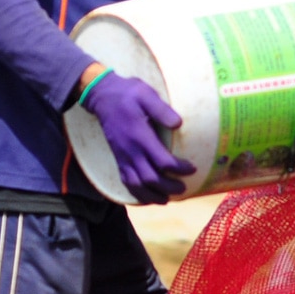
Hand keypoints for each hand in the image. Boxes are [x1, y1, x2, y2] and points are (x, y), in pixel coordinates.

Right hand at [82, 72, 195, 203]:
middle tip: (184, 188)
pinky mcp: (118, 159)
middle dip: (169, 187)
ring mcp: (122, 156)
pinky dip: (137, 194)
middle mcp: (131, 151)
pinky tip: (148, 198)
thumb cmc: (128, 93)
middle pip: (151, 178)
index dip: (179, 168)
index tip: (192, 168)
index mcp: (140, 136)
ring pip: (137, 185)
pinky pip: (126, 182)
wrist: (102, 96)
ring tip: (167, 199)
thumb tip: (178, 124)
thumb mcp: (145, 94)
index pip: (162, 161)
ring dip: (153, 196)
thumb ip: (161, 109)